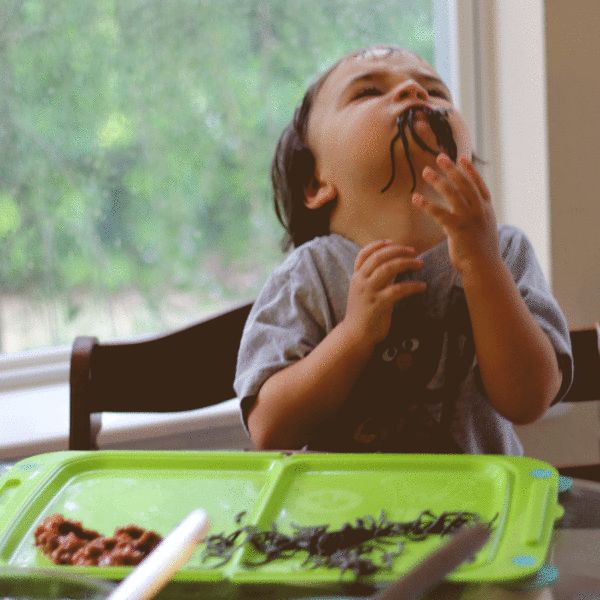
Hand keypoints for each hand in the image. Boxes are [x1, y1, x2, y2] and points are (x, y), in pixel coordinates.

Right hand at [343, 240, 426, 346]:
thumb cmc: (363, 313)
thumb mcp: (366, 291)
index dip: (379, 245)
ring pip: (388, 269)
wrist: (355, 335)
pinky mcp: (378, 305)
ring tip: (420, 264)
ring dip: (406, 263)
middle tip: (414, 251)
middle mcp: (361, 281)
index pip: (364, 254)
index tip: (393, 242)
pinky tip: (422, 286)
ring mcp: (369, 292)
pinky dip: (412, 286)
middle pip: (379, 257)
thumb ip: (376, 277)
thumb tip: (394, 263)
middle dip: (398, 251)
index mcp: (357, 277)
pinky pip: (398, 290)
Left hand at [412, 154, 500, 275]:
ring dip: (438, 180)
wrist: (484, 268)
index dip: (470, 171)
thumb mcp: (483, 230)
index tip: (462, 158)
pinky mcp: (458, 229)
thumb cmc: (481, 252)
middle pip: (465, 184)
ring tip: (426, 171)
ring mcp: (470, 218)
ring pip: (452, 193)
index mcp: (487, 209)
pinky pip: (439, 212)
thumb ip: (476, 217)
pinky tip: (415, 198)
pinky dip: (426, 204)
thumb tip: (467, 210)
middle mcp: (480, 210)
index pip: (479, 185)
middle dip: (452, 169)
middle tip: (439, 157)